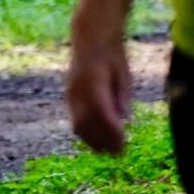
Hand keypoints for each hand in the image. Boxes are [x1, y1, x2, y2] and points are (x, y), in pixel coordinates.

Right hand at [66, 32, 132, 155]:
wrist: (91, 39)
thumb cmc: (113, 56)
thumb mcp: (123, 73)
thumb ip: (122, 95)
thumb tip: (124, 118)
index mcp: (93, 82)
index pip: (101, 113)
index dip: (111, 131)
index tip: (123, 143)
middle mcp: (78, 91)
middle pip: (87, 123)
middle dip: (102, 141)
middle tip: (119, 153)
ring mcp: (71, 95)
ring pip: (78, 125)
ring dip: (93, 141)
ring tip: (109, 152)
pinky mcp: (69, 98)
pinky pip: (75, 120)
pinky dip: (86, 134)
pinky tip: (98, 141)